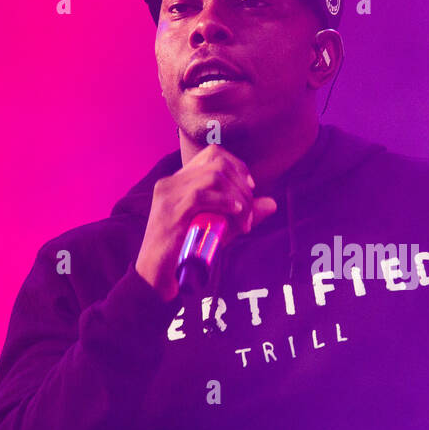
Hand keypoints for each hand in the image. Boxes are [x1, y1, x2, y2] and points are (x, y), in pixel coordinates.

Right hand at [135, 143, 278, 299]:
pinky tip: (236, 215)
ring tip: (243, 221)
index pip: (213, 153)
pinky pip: (202, 196)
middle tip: (249, 214)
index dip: (238, 166)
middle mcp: (171, 182)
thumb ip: (243, 214)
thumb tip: (272, 203)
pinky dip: (225, 203)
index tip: (250, 188)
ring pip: (213, 177)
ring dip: (237, 198)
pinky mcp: (171, 212)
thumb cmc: (185, 251)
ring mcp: (169, 196)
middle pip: (217, 163)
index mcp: (178, 181)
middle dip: (242, 186)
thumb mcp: (219, 228)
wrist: (156, 276)